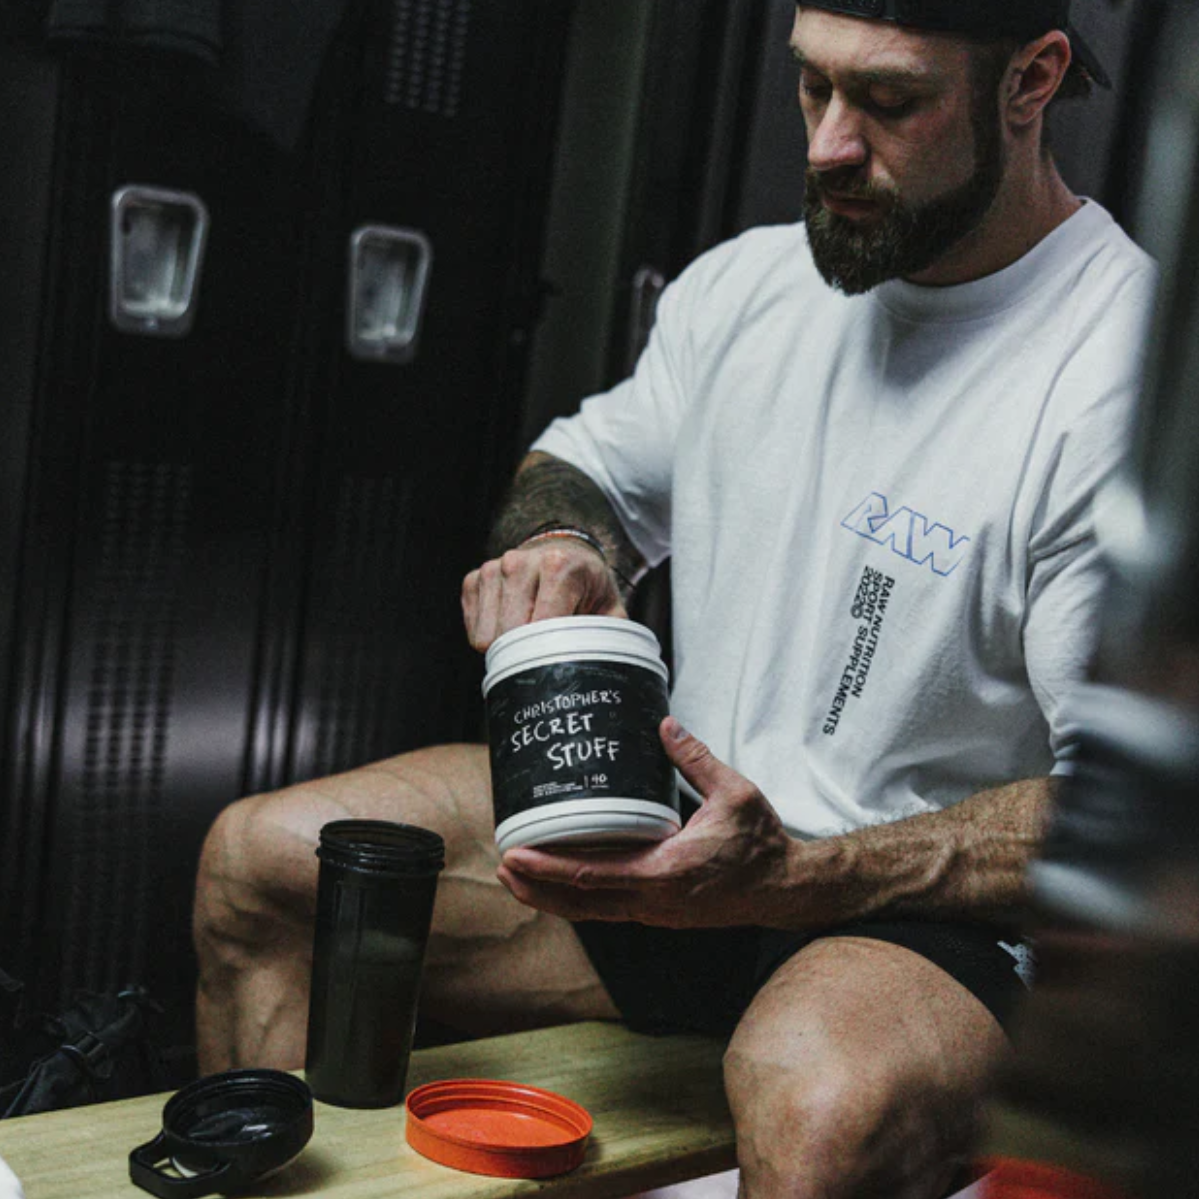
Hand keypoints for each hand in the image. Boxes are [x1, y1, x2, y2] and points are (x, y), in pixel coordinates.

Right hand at [462, 539, 626, 652]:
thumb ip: (612, 637)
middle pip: (509, 634)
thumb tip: (607, 670)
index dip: (549, 652)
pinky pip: (474, 630)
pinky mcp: (473, 580)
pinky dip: (492, 635)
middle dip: (527, 650)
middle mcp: (520, 562)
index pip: (541, 627)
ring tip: (532, 629)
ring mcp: (493, 569)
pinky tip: (513, 622)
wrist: (564, 554)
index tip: (560, 659)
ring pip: (487, 636)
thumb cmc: (587, 587)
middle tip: (547, 646)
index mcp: (558, 565)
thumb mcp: (610, 609)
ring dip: (508, 644)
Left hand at [497, 717, 796, 927]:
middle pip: (580, 903)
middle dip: (537, 888)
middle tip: (503, 866)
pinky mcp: (660, 912)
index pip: (593, 876)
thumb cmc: (761, 844)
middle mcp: (654, 901)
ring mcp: (656, 912)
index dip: (549, 867)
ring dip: (552, 897)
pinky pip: (610, 909)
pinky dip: (579, 899)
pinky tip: (561, 884)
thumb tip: (665, 725)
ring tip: (519, 877)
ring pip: (592, 911)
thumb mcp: (735, 793)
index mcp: (666, 873)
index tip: (516, 854)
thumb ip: (696, 759)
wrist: (784, 888)